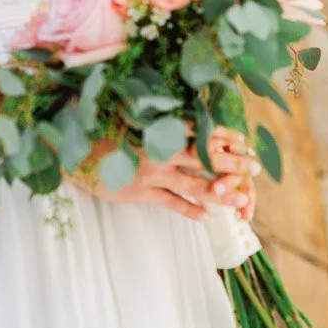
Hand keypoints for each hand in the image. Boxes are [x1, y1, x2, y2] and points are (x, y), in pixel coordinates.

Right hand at [66, 123, 259, 222]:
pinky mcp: (140, 192)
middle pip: (205, 157)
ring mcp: (151, 173)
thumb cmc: (101, 128)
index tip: (242, 138)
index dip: (222, 135)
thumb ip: (153, 116)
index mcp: (158, 128)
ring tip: (242, 200)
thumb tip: (177, 110)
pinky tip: (206, 218)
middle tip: (255, 166)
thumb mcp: (128, 115)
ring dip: (221, 192)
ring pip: (194, 184)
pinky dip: (189, 210)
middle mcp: (159, 150)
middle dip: (232, 162)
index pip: (199, 131)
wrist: (72, 149)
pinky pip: (172, 203)